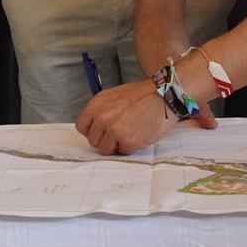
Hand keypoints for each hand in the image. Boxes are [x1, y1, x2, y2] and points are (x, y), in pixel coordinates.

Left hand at [75, 80, 215, 154]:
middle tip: (120, 132)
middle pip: (93, 141)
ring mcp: (114, 130)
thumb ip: (102, 111)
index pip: (82, 127)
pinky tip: (139, 134)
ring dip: (117, 145)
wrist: (165, 95)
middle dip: (106, 139)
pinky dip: (131, 147)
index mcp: (97, 104)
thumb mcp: (114, 96)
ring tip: (130, 133)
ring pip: (105, 150)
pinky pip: (123, 152)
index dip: (93, 131)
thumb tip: (95, 128)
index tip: (102, 131)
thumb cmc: (142, 95)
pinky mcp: (128, 142)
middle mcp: (102, 117)